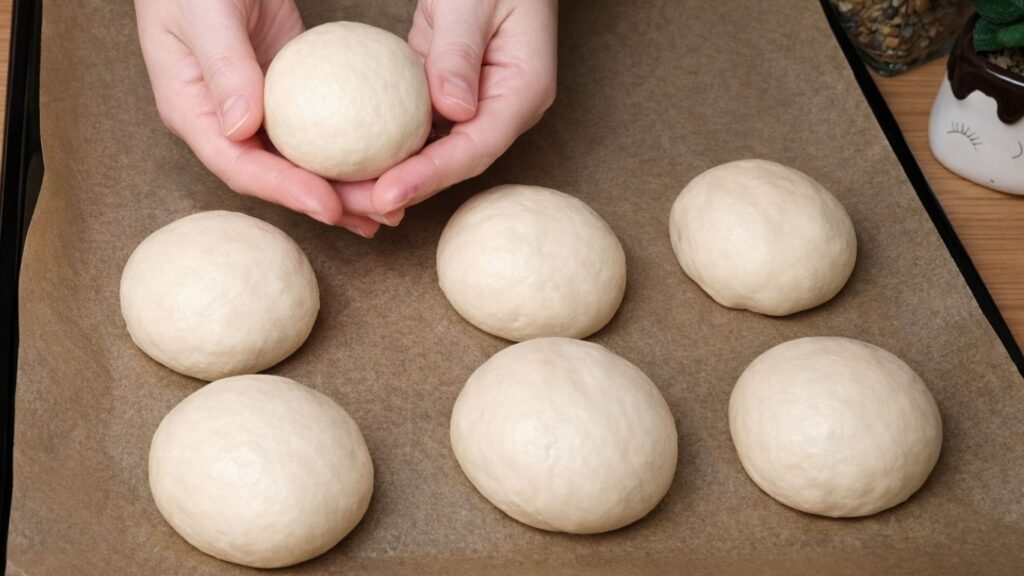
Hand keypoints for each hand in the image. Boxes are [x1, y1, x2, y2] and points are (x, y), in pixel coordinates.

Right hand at [134, 0, 381, 236]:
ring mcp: (258, 111)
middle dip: (328, 202)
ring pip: (303, 162)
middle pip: (278, 178)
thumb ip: (223, 66)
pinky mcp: (287, 94)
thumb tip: (240, 128)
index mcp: (194, 111)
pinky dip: (350, 149)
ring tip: (390, 209)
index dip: (284, 192)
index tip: (328, 205)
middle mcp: (226, 123)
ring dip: (346, 187)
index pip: (240, 167)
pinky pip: (321, 131)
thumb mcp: (204, 12)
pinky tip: (384, 163)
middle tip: (378, 215)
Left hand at [336, 0, 557, 217]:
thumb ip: (460, 53)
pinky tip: (350, 156)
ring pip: (432, 150)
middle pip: (453, 163)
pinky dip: (386, 141)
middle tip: (354, 204)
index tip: (387, 194)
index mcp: (523, 91)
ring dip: (390, 172)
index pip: (476, 147)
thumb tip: (453, 111)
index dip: (431, 176)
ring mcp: (476, 101)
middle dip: (404, 188)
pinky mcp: (448, 91)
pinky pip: (417, 125)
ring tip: (344, 191)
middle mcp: (502, 107)